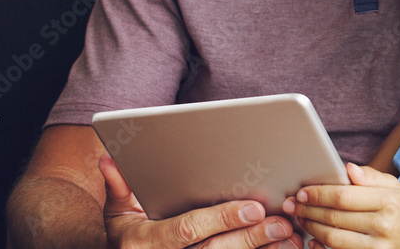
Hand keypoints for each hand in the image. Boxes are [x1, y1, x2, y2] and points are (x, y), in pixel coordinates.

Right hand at [99, 154, 301, 247]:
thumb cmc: (127, 235)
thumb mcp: (117, 213)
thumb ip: (119, 187)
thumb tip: (110, 159)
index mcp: (149, 242)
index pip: (189, 230)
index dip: (221, 219)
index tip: (253, 208)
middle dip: (250, 237)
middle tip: (280, 222)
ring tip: (290, 236)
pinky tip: (284, 247)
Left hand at [285, 163, 399, 248]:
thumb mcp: (396, 188)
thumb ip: (371, 177)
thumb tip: (347, 168)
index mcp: (389, 201)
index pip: (344, 196)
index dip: (318, 193)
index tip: (302, 191)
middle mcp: (383, 225)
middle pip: (334, 217)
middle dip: (307, 210)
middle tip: (291, 204)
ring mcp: (377, 247)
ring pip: (332, 238)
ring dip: (310, 228)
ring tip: (300, 218)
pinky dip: (321, 248)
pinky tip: (312, 240)